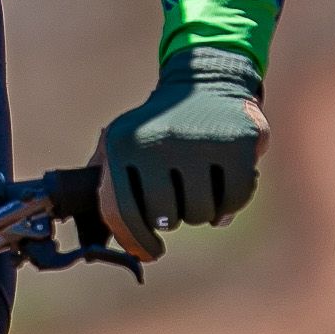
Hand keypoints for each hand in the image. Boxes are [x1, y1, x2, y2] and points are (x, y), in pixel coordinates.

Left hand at [92, 48, 268, 260]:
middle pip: (164, 219)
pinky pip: (235, 200)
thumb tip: (95, 242)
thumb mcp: (121, 145)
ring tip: (200, 182)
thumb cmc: (157, 129)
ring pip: (200, 214)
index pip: (122, 212)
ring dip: (201, 210)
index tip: (150, 251)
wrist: (205, 82)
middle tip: (178, 195)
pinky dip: (230, 203)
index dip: (135, 241)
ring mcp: (199, 139)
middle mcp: (158, 140)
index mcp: (122, 143)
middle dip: (173, 217)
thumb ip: (105, 188)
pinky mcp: (238, 141)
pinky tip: (224, 186)